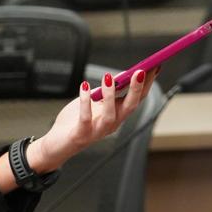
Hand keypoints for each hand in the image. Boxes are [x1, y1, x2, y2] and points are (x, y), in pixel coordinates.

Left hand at [26, 69, 157, 172]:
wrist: (57, 145)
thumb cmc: (75, 120)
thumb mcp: (94, 102)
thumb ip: (106, 91)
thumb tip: (118, 75)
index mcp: (118, 115)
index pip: (138, 98)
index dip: (147, 83)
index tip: (154, 66)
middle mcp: (112, 124)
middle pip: (130, 107)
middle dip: (137, 89)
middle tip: (140, 71)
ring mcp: (98, 131)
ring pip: (110, 115)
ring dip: (111, 96)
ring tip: (109, 77)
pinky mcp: (81, 134)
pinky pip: (85, 118)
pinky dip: (85, 101)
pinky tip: (84, 85)